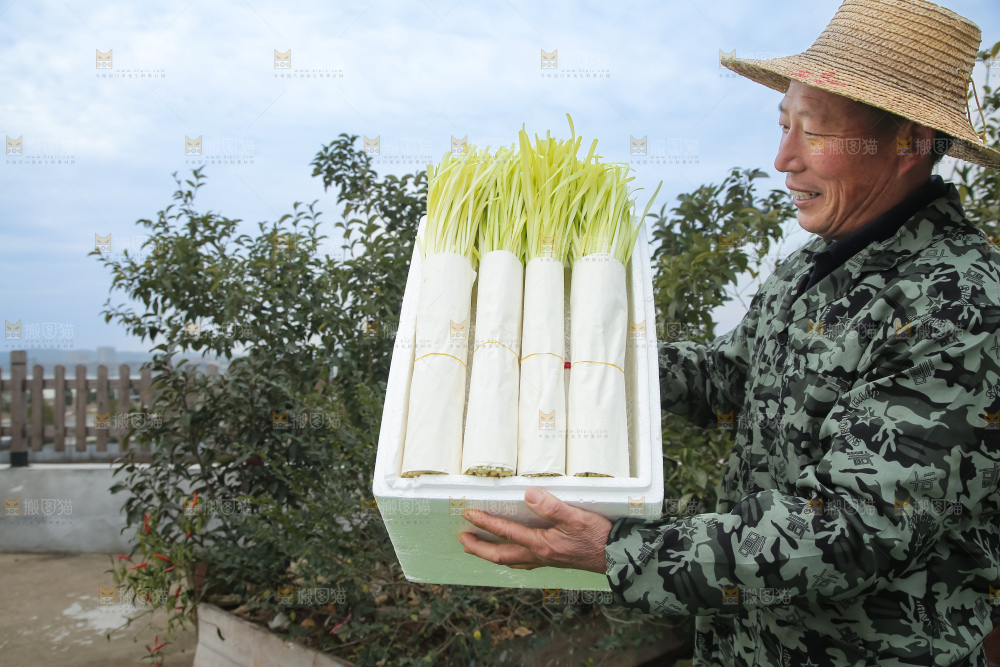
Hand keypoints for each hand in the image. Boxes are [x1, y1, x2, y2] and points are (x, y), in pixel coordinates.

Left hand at [457, 487, 612, 573]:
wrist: (615, 557)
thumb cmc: (597, 536)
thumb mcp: (576, 516)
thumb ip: (551, 506)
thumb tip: (528, 493)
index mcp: (541, 544)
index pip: (506, 532)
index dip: (486, 522)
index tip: (468, 514)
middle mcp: (539, 555)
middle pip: (500, 554)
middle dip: (479, 547)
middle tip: (462, 539)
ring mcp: (545, 560)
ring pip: (510, 560)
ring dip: (490, 554)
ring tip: (476, 547)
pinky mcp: (552, 561)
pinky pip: (522, 562)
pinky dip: (509, 558)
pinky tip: (510, 555)